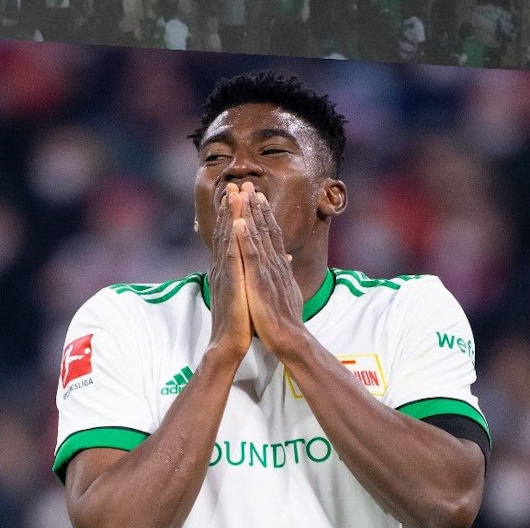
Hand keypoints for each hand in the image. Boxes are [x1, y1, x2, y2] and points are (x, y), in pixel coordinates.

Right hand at [207, 182, 254, 356]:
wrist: (228, 344)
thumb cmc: (243, 322)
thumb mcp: (252, 293)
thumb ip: (260, 273)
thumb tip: (281, 258)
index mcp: (231, 269)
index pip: (234, 237)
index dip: (238, 215)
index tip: (242, 196)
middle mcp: (224, 268)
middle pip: (229, 232)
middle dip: (233, 208)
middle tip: (236, 185)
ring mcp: (226, 274)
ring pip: (229, 239)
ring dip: (232, 216)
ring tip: (235, 195)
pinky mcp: (231, 284)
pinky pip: (233, 257)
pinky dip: (235, 239)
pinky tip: (238, 225)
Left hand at [238, 185, 305, 346]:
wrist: (289, 339)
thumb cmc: (284, 319)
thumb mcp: (284, 290)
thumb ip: (283, 272)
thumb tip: (285, 258)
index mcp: (277, 266)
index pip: (270, 234)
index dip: (262, 214)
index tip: (255, 196)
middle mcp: (274, 264)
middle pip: (264, 229)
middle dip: (254, 206)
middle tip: (246, 184)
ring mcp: (268, 272)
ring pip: (258, 237)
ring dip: (250, 214)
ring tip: (242, 194)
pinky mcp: (260, 282)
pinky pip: (252, 257)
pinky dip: (246, 239)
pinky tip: (240, 224)